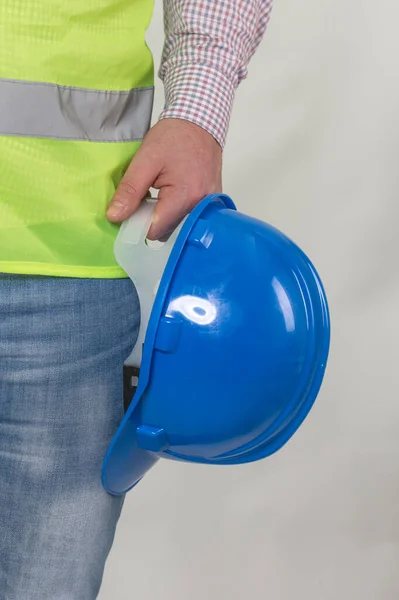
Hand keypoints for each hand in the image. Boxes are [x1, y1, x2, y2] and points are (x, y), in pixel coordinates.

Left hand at [106, 118, 222, 239]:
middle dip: (151, 220)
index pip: (155, 230)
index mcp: (184, 197)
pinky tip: (171, 192)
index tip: (130, 210)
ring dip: (164, 215)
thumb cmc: (173, 136)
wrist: (200, 120)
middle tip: (145, 197)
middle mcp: (200, 206)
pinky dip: (176, 209)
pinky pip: (189, 215)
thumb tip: (115, 216)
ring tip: (159, 192)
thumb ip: (130, 190)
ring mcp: (209, 204)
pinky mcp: (212, 200)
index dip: (138, 224)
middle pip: (168, 230)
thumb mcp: (145, 160)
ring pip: (178, 225)